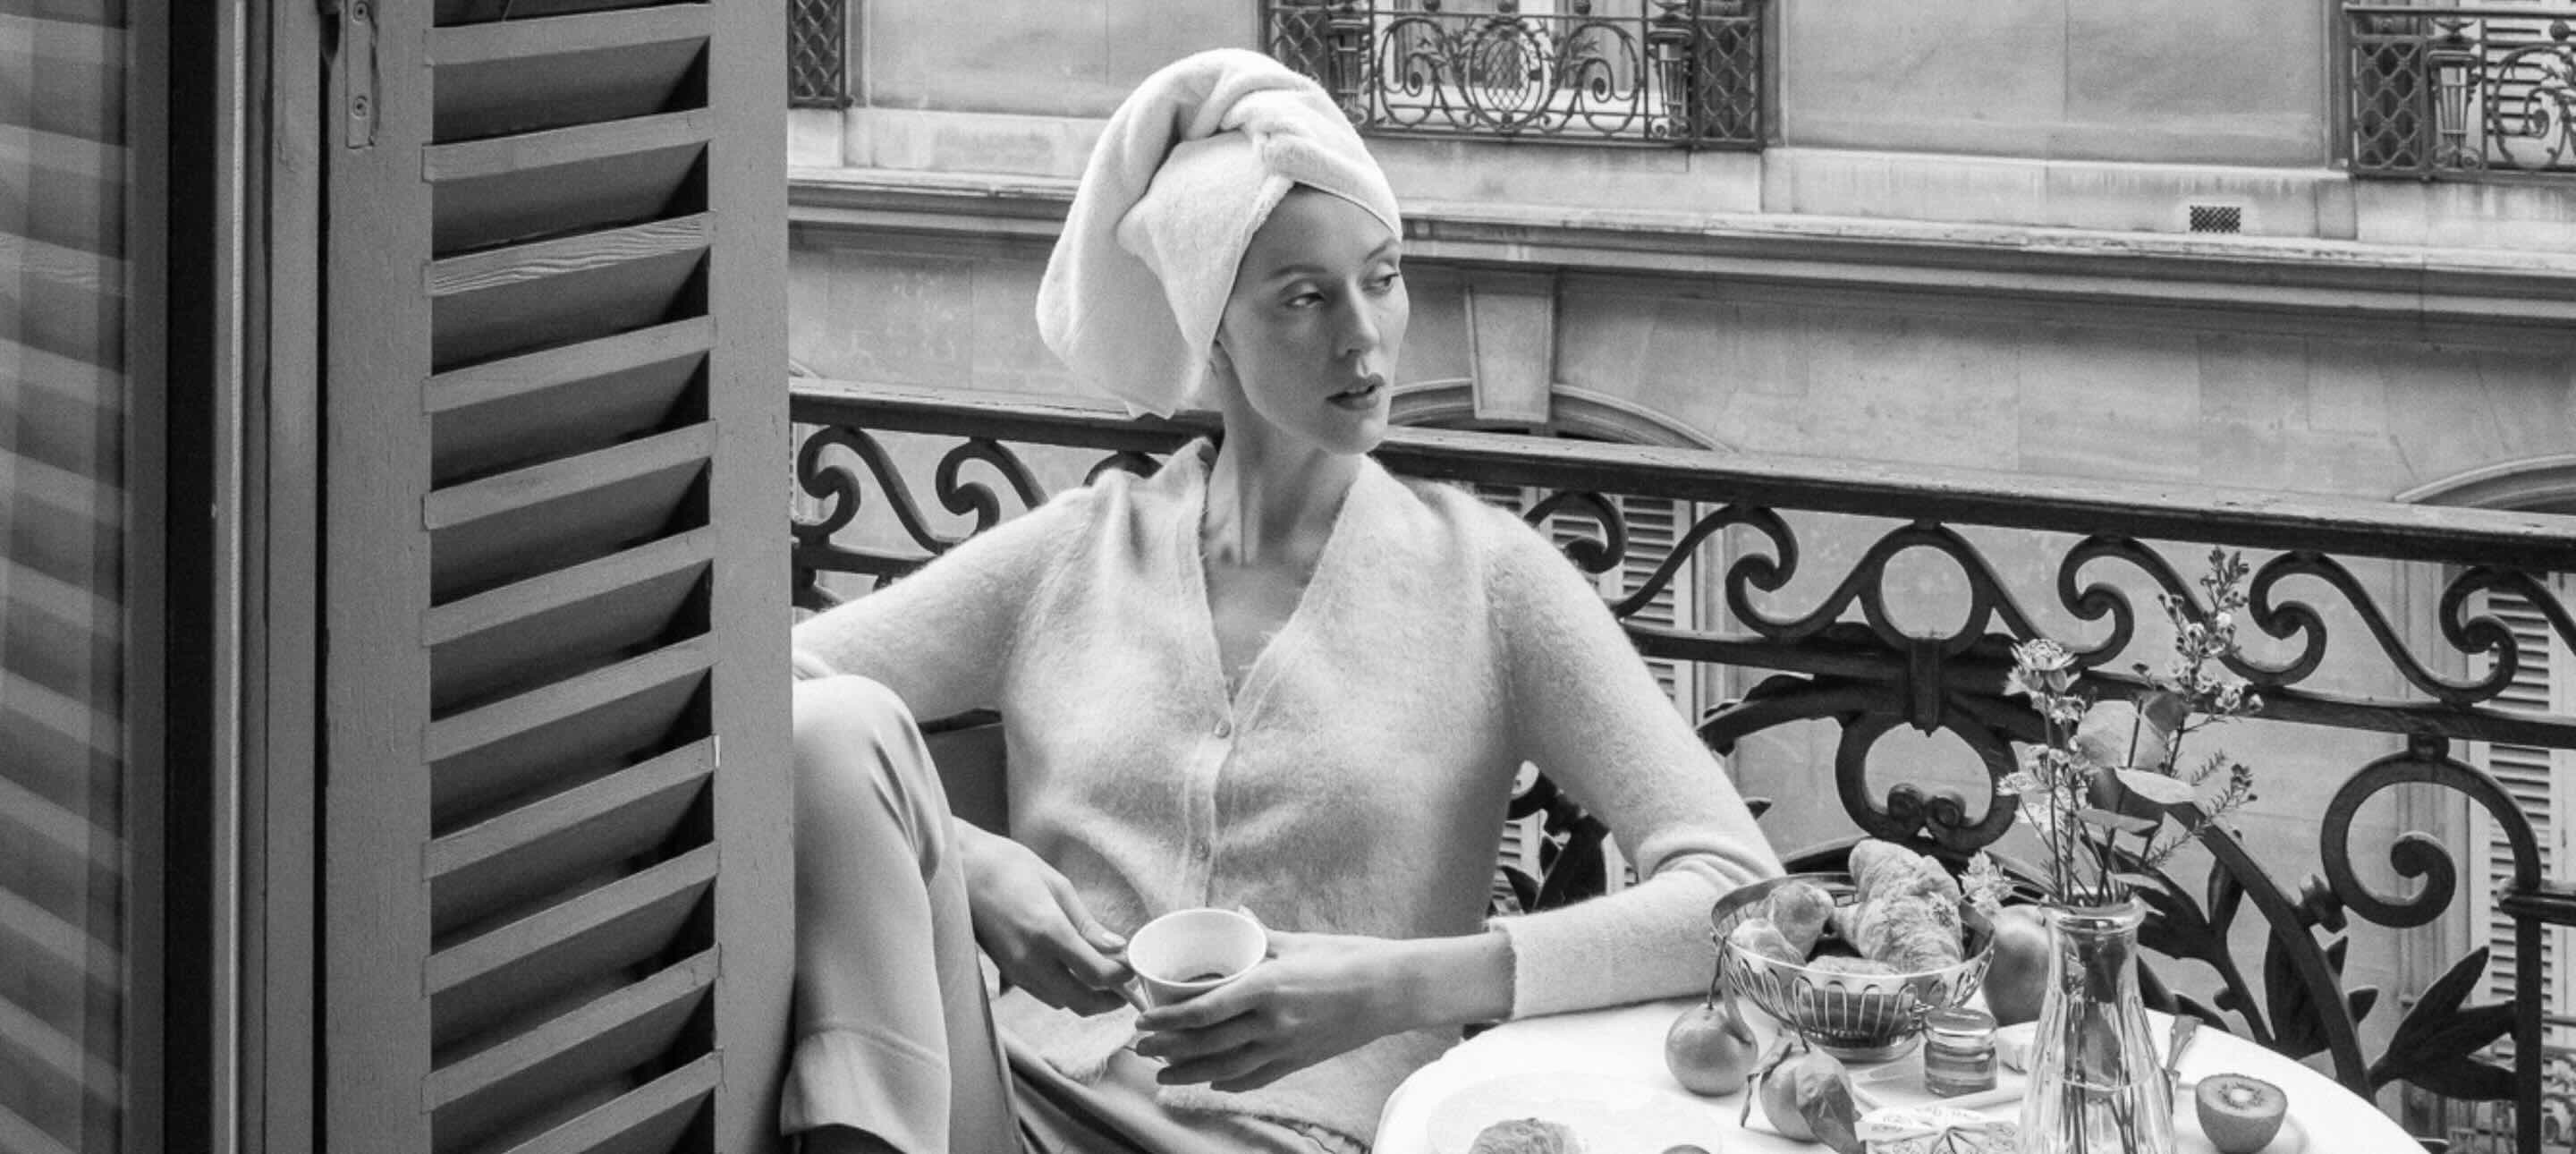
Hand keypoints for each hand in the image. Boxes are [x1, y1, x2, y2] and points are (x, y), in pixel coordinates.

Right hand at [957, 825, 1134, 1014]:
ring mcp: (1016, 970)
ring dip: (1085, 997)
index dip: (1122, 977)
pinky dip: (1063, 990)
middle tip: (1123, 985)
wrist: (961, 869)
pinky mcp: (1006, 972)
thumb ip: (1087, 924)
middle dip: (1108, 1001)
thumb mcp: (1058, 886)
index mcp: (1050, 932)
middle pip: (1081, 1003)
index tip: (1133, 968)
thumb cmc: (1010, 867)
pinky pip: (1043, 994)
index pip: (1097, 974)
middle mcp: (1032, 960)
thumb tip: (1116, 947)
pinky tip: (1072, 969)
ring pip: (1062, 1003)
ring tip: (1100, 974)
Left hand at [1130, 930, 1418, 1092]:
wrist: (1393, 989)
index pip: (1203, 1011)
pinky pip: (1257, 1077)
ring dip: (1189, 1072)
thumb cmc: (1348, 956)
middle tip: (1140, 1050)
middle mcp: (1272, 1022)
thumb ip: (1261, 937)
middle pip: (1206, 1044)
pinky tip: (1213, 1081)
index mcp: (1266, 986)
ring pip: (1225, 1068)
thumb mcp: (1299, 942)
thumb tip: (1236, 918)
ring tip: (1163, 1074)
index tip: (1142, 1022)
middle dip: (1168, 1049)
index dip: (1167, 1021)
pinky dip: (1230, 1081)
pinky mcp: (1300, 1060)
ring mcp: (1286, 1046)